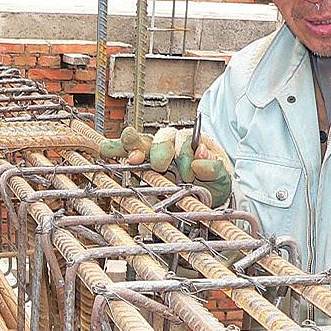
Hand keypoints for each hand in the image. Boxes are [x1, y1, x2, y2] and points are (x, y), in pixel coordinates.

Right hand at [98, 125, 232, 206]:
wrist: (208, 194)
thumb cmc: (214, 182)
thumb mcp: (223, 177)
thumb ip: (216, 168)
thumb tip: (201, 159)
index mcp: (194, 141)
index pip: (186, 140)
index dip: (186, 156)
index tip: (189, 175)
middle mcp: (173, 142)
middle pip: (163, 137)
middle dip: (161, 150)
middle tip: (161, 165)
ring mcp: (156, 150)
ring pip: (144, 141)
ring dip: (135, 146)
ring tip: (131, 155)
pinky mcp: (143, 160)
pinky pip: (128, 151)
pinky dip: (117, 149)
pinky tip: (106, 150)